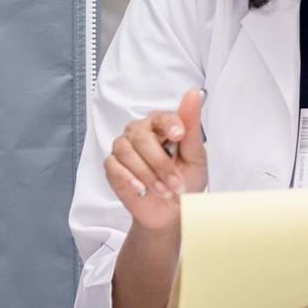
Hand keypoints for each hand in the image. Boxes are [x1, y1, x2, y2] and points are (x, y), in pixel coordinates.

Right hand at [104, 88, 206, 233]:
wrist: (171, 212)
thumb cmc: (185, 181)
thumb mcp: (195, 156)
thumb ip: (192, 126)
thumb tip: (193, 94)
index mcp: (160, 125)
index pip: (160, 117)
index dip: (169, 124)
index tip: (178, 135)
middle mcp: (139, 133)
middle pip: (141, 136)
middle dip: (160, 163)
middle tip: (175, 183)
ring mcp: (123, 148)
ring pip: (127, 151)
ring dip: (148, 174)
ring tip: (163, 190)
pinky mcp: (112, 167)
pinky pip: (114, 166)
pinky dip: (130, 179)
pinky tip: (142, 189)